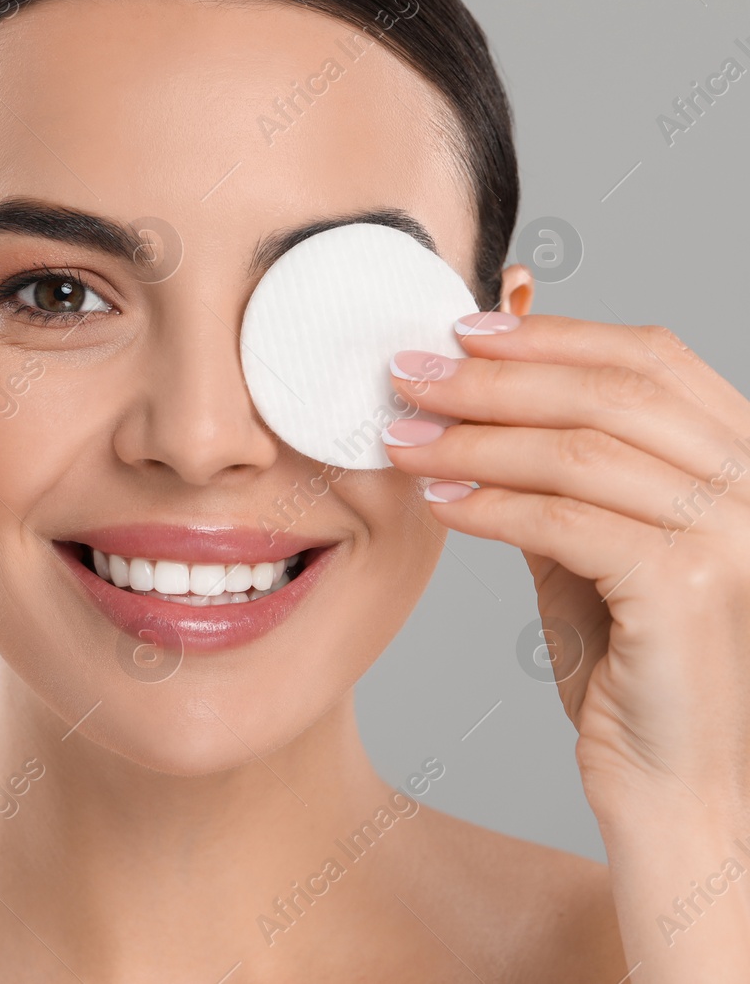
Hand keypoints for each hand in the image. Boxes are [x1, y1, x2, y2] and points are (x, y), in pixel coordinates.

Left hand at [381, 311, 749, 825]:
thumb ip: (559, 473)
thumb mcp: (594, 544)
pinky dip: (491, 503)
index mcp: (744, 457)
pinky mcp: (690, 590)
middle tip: (408, 376)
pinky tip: (438, 500)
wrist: (676, 785)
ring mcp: (735, 537)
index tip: (461, 330)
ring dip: (475, 437)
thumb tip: (480, 391)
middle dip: (495, 377)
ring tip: (401, 436)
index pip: (652, 358)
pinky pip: (567, 521)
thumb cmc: (633, 666)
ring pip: (581, 452)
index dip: (552, 334)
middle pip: (611, 392)